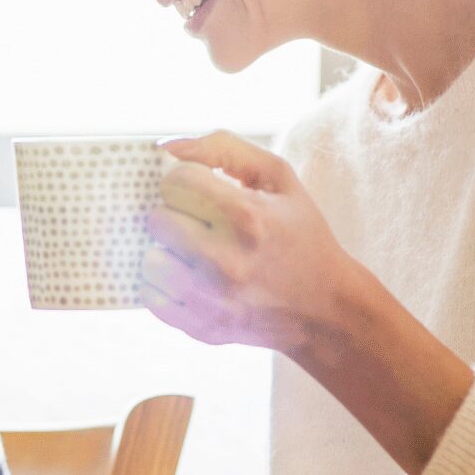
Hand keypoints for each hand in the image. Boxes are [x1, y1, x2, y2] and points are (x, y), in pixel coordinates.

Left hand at [141, 130, 365, 356]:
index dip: (186, 180)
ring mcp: (212, 300)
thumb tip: (167, 146)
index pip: (176, 181)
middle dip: (175, 213)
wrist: (325, 309)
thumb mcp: (278, 178)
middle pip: (156, 218)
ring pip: (148, 258)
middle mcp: (226, 260)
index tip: (202, 190)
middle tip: (199, 221)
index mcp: (248, 217)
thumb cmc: (299, 234)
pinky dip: (164, 285)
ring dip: (166, 250)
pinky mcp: (201, 328)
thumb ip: (223, 148)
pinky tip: (191, 278)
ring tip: (193, 252)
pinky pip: (149, 296)